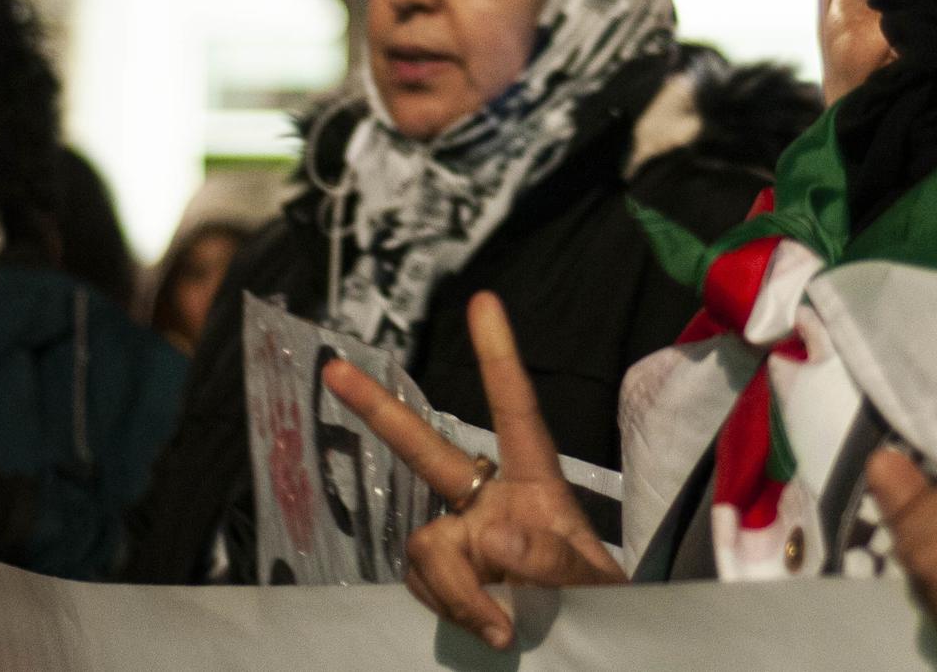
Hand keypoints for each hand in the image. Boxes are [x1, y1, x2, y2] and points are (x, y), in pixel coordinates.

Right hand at [323, 292, 626, 649]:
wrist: (588, 652)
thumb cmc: (601, 604)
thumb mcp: (597, 585)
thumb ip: (555, 561)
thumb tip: (494, 537)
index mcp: (538, 484)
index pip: (518, 413)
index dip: (499, 357)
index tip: (482, 301)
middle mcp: (491, 503)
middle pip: (428, 451)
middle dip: (381, 412)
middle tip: (335, 369)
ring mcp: (462, 541)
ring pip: (425, 543)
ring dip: (456, 589)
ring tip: (503, 625)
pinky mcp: (443, 578)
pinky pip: (421, 581)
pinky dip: (450, 607)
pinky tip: (488, 628)